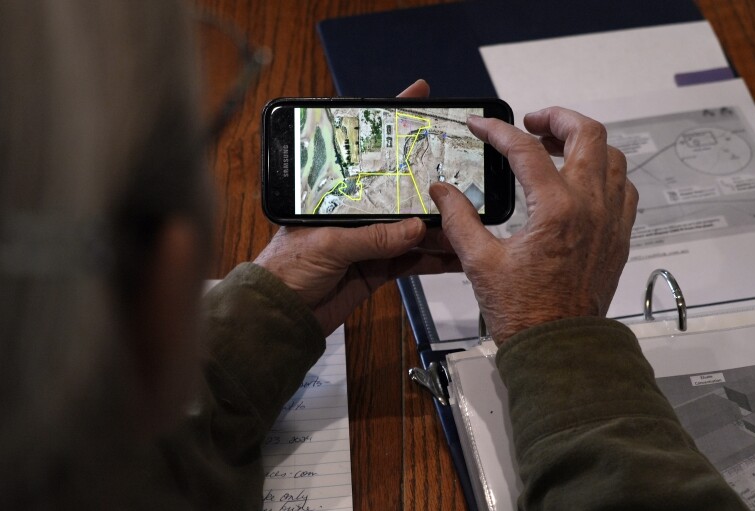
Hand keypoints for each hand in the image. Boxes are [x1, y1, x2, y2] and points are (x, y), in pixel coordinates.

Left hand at [255, 79, 459, 334]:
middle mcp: (354, 213)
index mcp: (336, 194)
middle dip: (429, 183)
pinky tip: (455, 254)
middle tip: (459, 171)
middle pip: (399, 191)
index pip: (368, 152)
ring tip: (467, 220)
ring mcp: (368, 241)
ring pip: (412, 228)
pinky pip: (412, 260)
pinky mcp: (377, 269)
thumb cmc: (286, 270)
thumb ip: (372, 237)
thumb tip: (415, 227)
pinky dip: (433, 258)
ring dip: (439, 227)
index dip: (392, 126)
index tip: (418, 97)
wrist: (281, 317)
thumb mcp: (328, 245)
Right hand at [430, 107, 637, 343]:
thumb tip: (441, 190)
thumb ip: (459, 218)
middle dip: (558, 118)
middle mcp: (591, 207)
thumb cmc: (521, 310)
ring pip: (613, 158)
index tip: (479, 125)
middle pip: (589, 135)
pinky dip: (604, 173)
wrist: (558, 348)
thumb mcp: (479, 262)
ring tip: (554, 148)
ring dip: (584, 143)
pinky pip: (623, 189)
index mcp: (556, 210)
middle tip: (531, 122)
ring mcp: (611, 220)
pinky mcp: (619, 236)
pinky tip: (580, 182)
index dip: (498, 131)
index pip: (527, 150)